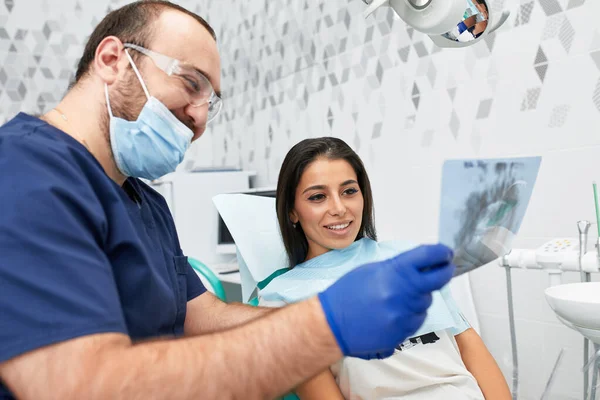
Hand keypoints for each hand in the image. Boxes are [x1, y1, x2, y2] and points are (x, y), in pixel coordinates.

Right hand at [318, 244, 454, 359]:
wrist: (332, 322)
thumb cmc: (347, 294)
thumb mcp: (372, 270)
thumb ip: (398, 267)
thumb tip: (421, 264)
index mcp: (394, 272)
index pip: (429, 256)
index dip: (442, 253)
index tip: (446, 253)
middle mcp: (402, 293)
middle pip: (439, 280)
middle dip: (444, 272)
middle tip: (445, 269)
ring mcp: (404, 315)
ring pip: (426, 303)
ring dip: (419, 298)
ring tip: (397, 298)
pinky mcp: (402, 333)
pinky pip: (416, 321)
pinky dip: (409, 316)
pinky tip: (391, 313)